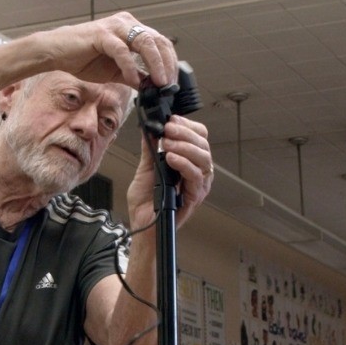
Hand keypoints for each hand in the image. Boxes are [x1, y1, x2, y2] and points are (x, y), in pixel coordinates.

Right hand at [41, 12, 178, 90]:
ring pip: (145, 42)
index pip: (160, 43)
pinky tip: (132, 80)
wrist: (56, 53)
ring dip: (155, 64)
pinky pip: (122, 50)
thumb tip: (151, 87)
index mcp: (132, 30)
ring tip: (159, 83)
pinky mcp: (102, 34)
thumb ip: (134, 76)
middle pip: (158, 41)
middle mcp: (126, 24)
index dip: (170, 63)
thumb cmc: (83, 59)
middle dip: (167, 64)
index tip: (172, 83)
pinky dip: (130, 66)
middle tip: (169, 85)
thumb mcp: (115, 72)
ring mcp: (115, 27)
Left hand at [127, 112, 212, 231]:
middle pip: (203, 144)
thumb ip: (149, 149)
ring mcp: (198, 185)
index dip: (187, 126)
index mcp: (189, 162)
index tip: (170, 120)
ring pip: (203, 158)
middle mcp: (197, 172)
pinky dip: (184, 164)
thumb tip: (148, 128)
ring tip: (167, 143)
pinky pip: (196, 177)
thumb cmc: (146, 202)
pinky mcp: (194, 197)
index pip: (199, 137)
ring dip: (184, 146)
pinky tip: (170, 158)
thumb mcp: (145, 169)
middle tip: (167, 129)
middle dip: (185, 132)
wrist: (142, 224)